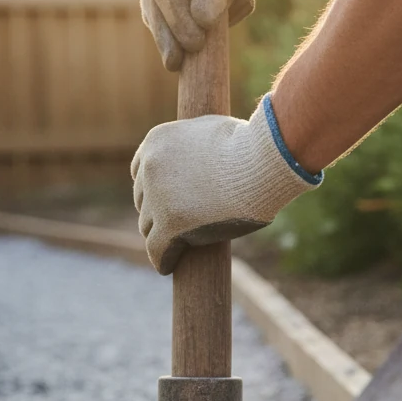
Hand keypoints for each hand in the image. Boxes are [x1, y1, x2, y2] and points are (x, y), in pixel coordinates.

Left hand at [132, 95, 321, 273]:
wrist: (261, 161)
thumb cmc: (250, 147)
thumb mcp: (212, 133)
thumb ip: (195, 146)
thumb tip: (202, 159)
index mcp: (157, 142)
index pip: (141, 172)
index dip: (153, 190)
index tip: (165, 202)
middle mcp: (151, 167)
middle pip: (143, 201)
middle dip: (157, 213)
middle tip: (174, 228)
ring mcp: (158, 197)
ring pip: (148, 227)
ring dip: (160, 237)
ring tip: (175, 248)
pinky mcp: (170, 224)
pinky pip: (157, 250)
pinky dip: (163, 260)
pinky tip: (168, 267)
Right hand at [138, 0, 300, 70]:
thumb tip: (201, 22)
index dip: (176, 20)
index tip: (195, 44)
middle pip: (153, 2)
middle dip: (167, 35)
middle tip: (176, 65)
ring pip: (156, 12)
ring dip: (172, 38)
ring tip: (188, 62)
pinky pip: (166, 15)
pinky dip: (184, 29)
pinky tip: (211, 38)